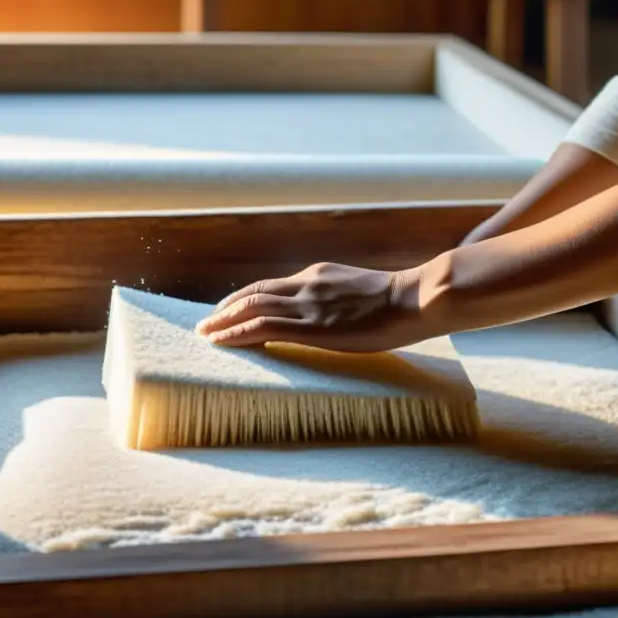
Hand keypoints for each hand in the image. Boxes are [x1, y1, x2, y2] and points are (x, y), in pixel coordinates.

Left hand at [195, 262, 429, 351]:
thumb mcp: (359, 290)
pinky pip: (263, 327)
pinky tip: (223, 341)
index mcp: (317, 276)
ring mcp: (308, 305)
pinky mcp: (312, 327)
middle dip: (225, 309)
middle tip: (205, 324)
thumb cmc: (397, 301)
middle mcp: (306, 285)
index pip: (269, 286)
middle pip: (253, 293)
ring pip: (251, 308)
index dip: (243, 298)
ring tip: (205, 334)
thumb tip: (329, 314)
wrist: (413, 299)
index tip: (227, 309)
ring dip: (223, 321)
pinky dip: (237, 332)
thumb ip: (336, 297)